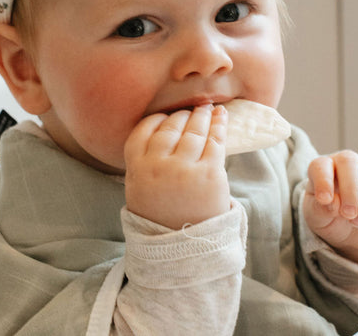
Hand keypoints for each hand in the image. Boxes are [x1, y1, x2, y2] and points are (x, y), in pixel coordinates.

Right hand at [124, 104, 230, 229]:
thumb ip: (144, 161)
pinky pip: (215, 141)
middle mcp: (158, 165)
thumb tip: (161, 129)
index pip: (144, 130)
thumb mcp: (139, 188)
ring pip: (194, 131)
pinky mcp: (210, 174)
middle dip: (182, 115)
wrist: (182, 249)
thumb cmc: (160, 215)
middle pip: (171, 127)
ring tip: (206, 108)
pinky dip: (219, 124)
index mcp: (137, 168)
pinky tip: (221, 114)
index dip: (157, 119)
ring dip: (201, 115)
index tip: (166, 117)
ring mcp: (184, 169)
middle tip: (190, 110)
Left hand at [303, 150, 357, 267]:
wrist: (349, 229)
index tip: (325, 200)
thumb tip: (333, 203)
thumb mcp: (317, 217)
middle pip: (349, 162)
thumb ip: (320, 209)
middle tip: (347, 215)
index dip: (322, 181)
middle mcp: (344, 162)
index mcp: (322, 168)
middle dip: (349, 191)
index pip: (321, 165)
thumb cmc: (327, 216)